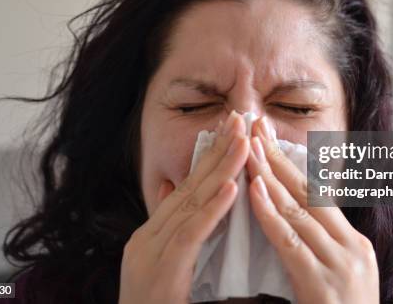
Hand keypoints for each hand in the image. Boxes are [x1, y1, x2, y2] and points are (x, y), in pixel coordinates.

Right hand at [118, 111, 249, 303]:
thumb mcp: (167, 268)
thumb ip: (175, 231)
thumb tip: (176, 191)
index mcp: (154, 236)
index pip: (188, 189)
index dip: (211, 158)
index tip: (234, 131)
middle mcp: (148, 238)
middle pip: (190, 188)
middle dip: (218, 152)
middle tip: (241, 119)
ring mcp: (149, 254)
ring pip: (191, 205)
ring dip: (220, 170)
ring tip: (243, 141)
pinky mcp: (160, 274)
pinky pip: (190, 237)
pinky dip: (211, 210)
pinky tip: (231, 188)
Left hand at [246, 117, 379, 303]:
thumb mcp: (337, 276)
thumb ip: (318, 246)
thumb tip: (291, 214)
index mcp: (354, 242)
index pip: (318, 194)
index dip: (290, 164)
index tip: (267, 137)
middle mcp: (352, 247)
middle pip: (308, 193)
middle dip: (277, 157)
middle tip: (254, 126)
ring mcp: (341, 265)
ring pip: (298, 210)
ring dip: (269, 176)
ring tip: (247, 147)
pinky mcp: (323, 285)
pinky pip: (290, 242)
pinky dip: (270, 213)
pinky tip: (253, 190)